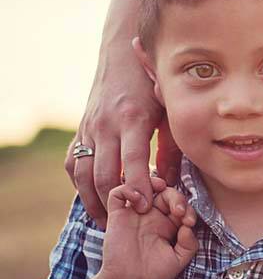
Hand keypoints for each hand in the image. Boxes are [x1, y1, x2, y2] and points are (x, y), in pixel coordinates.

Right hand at [65, 40, 181, 227]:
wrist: (122, 54)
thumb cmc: (153, 83)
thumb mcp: (169, 111)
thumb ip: (172, 146)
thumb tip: (173, 181)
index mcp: (132, 119)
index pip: (132, 162)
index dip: (138, 188)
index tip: (147, 208)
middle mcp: (106, 125)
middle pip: (101, 174)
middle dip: (113, 202)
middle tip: (126, 224)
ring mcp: (89, 127)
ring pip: (81, 173)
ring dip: (91, 200)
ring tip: (106, 221)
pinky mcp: (81, 129)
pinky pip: (73, 162)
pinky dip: (79, 183)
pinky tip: (92, 196)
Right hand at [99, 179, 197, 278]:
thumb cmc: (153, 274)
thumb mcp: (179, 259)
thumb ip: (189, 243)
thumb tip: (188, 225)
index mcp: (168, 223)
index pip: (180, 203)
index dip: (187, 207)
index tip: (188, 222)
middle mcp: (152, 215)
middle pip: (166, 191)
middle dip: (176, 197)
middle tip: (178, 212)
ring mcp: (134, 213)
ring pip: (143, 184)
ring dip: (153, 184)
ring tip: (160, 197)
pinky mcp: (117, 215)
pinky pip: (118, 192)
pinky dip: (128, 189)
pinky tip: (140, 204)